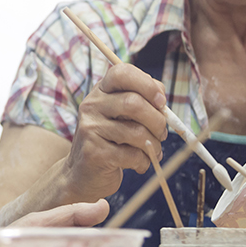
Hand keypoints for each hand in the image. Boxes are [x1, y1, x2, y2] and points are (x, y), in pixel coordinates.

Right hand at [62, 63, 168, 201]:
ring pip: (136, 132)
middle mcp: (92, 105)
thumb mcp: (123, 116)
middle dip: (157, 121)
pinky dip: (143, 162)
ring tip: (152, 151)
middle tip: (161, 133)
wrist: (83, 174)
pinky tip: (138, 164)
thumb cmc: (112, 141)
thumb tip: (162, 102)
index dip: (147, 84)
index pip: (122, 72)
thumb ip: (142, 102)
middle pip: (133, 103)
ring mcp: (90, 128)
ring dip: (154, 145)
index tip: (161, 102)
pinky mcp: (94, 152)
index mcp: (101, 91)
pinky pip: (132, 155)